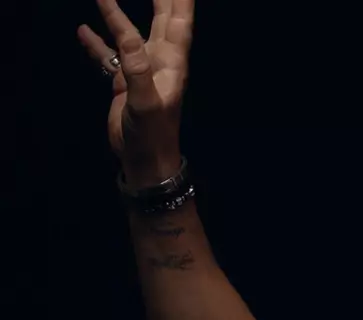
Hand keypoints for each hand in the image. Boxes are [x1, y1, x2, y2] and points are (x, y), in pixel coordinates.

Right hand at [78, 0, 193, 186]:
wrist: (144, 161)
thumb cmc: (151, 135)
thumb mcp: (145, 103)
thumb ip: (137, 69)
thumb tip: (129, 37)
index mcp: (171, 64)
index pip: (178, 23)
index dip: (180, 2)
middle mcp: (159, 63)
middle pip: (162, 21)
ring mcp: (141, 71)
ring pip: (131, 35)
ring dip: (120, 15)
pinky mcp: (124, 83)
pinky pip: (109, 57)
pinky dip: (97, 44)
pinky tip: (83, 29)